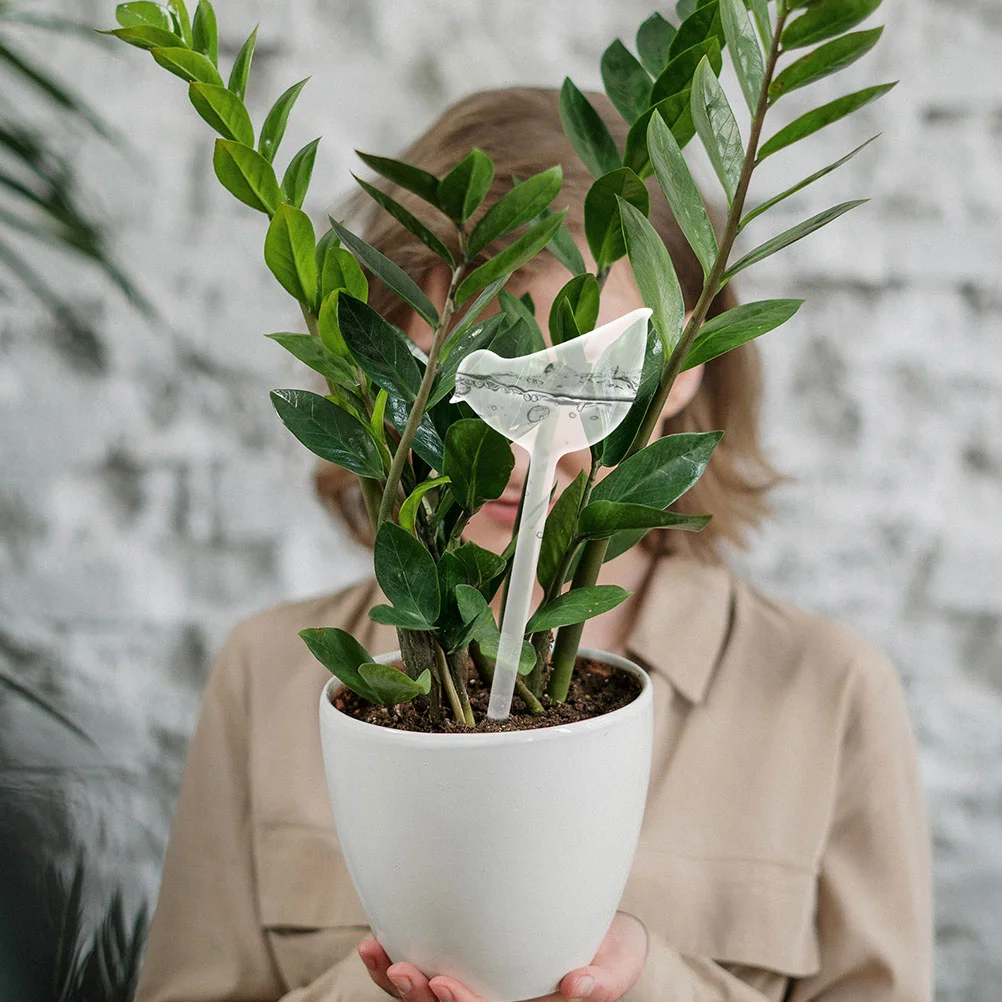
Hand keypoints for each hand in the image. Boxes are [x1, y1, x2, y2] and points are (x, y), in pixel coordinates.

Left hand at [358, 910, 646, 1001]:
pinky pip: (421, 968)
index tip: (444, 986)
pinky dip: (391, 961)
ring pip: (422, 997)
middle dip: (418, 996)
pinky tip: (374, 943)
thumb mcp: (615, 968)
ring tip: (373, 952)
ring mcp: (470, 985)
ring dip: (394, 980)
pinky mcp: (458, 960)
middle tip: (404, 970)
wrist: (597, 935)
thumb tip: (576, 986)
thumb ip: (602, 982)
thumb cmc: (606, 954)